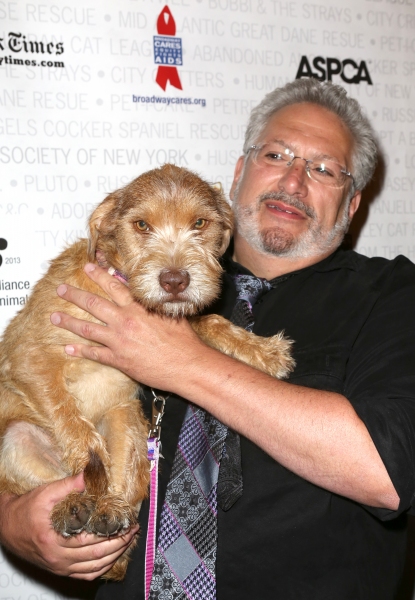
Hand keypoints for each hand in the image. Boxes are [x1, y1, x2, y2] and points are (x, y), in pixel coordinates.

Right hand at [0, 473, 137, 579]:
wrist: (7, 526)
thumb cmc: (25, 509)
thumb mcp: (45, 493)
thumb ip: (69, 485)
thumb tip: (90, 475)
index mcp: (54, 539)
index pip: (91, 539)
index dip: (113, 532)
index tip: (127, 522)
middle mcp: (57, 557)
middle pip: (96, 555)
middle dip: (119, 543)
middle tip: (133, 530)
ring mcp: (58, 566)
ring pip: (93, 567)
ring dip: (115, 556)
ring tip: (128, 542)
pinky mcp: (59, 569)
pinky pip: (85, 575)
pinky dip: (101, 568)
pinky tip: (112, 558)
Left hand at [50, 263, 204, 393]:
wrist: (187, 364)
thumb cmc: (184, 340)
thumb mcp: (171, 313)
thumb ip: (155, 303)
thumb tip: (149, 293)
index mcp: (138, 307)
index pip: (114, 286)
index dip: (99, 275)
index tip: (88, 267)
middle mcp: (125, 321)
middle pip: (93, 304)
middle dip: (74, 295)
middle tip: (61, 289)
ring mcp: (119, 341)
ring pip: (87, 328)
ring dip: (69, 322)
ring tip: (54, 317)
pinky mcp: (119, 360)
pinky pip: (94, 354)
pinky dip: (80, 351)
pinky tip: (68, 348)